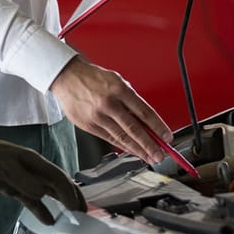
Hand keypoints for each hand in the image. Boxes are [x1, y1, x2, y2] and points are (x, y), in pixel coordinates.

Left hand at [0, 115, 85, 224]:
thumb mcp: (3, 167)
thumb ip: (22, 179)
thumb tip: (43, 193)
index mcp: (34, 162)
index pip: (58, 177)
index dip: (70, 192)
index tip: (78, 208)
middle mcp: (34, 170)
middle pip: (59, 184)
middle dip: (73, 197)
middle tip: (84, 214)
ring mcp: (25, 179)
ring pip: (48, 192)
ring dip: (61, 203)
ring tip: (74, 217)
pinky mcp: (14, 187)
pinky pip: (32, 200)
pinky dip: (41, 209)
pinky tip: (48, 220)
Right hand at [50, 56, 170, 162]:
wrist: (67, 77)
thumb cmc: (93, 78)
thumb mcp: (117, 81)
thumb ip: (131, 100)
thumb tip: (146, 120)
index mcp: (119, 89)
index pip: (144, 112)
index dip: (158, 127)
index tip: (166, 137)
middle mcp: (109, 104)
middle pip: (134, 129)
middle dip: (150, 144)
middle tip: (160, 155)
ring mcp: (98, 116)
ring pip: (122, 137)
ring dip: (138, 149)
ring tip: (149, 157)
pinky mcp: (89, 125)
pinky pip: (110, 138)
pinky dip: (123, 147)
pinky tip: (132, 151)